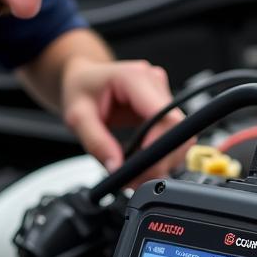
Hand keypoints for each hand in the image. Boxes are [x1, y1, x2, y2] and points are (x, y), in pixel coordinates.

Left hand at [61, 56, 189, 182]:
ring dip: (160, 161)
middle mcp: (155, 83)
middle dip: (159, 160)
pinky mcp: (162, 109)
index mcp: (135, 78)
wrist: (83, 78)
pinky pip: (171, 138)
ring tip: (134, 172)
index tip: (142, 165)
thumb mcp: (77, 116)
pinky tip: (139, 162)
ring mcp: (162, 95)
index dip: (160, 144)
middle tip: (134, 178)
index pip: (166, 116)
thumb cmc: (80, 87)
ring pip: (179, 138)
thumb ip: (96, 142)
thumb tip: (117, 167)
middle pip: (177, 130)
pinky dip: (158, 156)